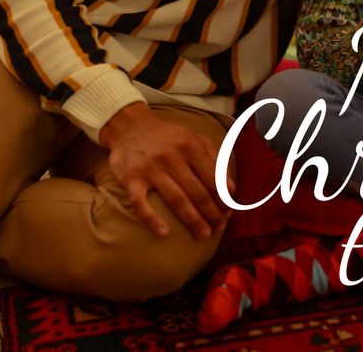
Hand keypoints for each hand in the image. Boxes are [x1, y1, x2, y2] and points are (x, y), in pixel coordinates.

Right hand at [99, 103, 231, 239]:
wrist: (130, 127)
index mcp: (191, 147)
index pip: (213, 177)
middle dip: (212, 213)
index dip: (223, 198)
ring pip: (176, 199)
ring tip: (204, 235)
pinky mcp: (131, 180)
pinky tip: (164, 234)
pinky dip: (152, 220)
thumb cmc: (169, 137)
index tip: (229, 213)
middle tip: (220, 228)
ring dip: (192, 220)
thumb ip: (216, 159)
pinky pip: (141, 204)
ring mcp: (151, 169)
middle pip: (197, 192)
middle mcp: (172, 157)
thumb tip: (232, 188)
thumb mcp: (195, 138)